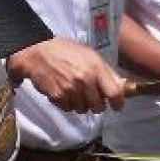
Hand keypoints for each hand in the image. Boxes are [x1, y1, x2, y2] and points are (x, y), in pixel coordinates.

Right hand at [7, 37, 125, 112]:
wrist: (38, 51)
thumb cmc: (66, 50)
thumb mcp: (90, 54)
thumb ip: (106, 71)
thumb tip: (121, 87)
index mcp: (96, 68)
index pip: (115, 93)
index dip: (118, 103)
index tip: (117, 106)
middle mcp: (85, 80)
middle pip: (99, 107)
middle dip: (97, 104)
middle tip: (92, 97)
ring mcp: (71, 90)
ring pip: (83, 110)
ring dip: (81, 104)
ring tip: (75, 91)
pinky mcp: (58, 97)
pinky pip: (69, 109)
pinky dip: (68, 104)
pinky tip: (64, 92)